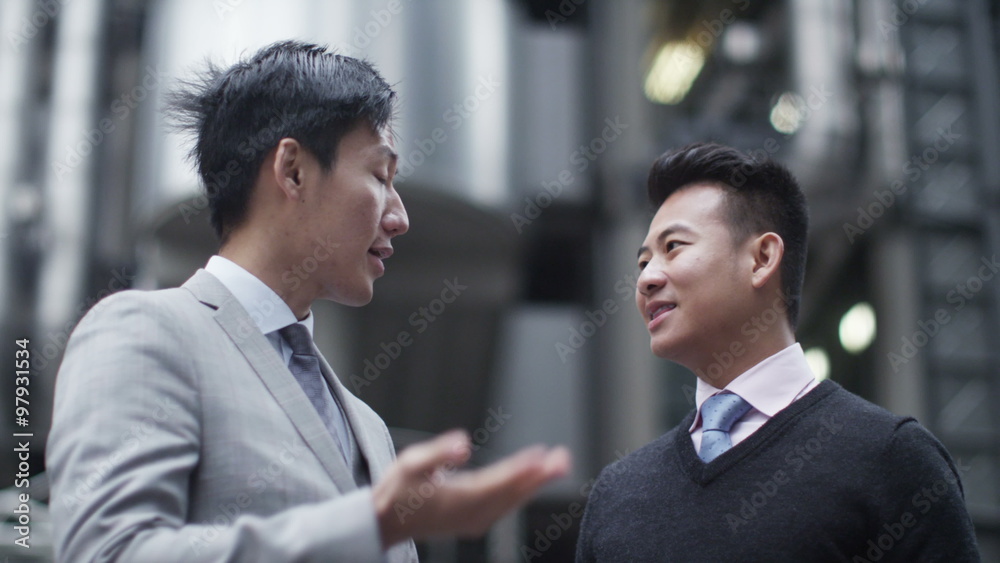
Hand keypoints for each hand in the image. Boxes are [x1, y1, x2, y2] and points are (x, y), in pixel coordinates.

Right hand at [373, 429, 570, 547]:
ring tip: (557, 464)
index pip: (497, 482)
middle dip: (539, 476)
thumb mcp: (410, 464)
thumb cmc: (398, 490)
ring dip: (535, 483)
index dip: (520, 469)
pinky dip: (521, 491)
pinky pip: (505, 505)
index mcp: (458, 500)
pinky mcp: (475, 521)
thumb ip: (439, 453)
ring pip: (512, 501)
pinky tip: (533, 479)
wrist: (387, 522)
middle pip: (512, 493)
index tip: (541, 457)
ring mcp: (475, 521)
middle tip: (563, 459)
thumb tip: (463, 444)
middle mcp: (472, 515)